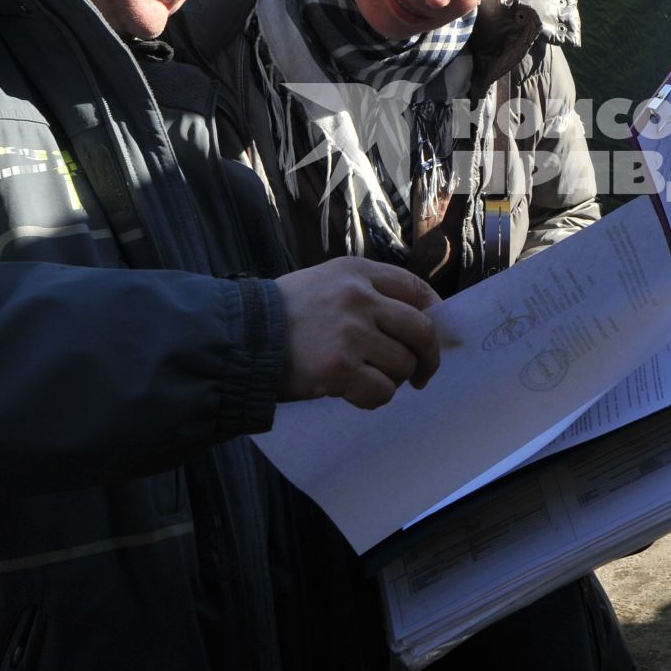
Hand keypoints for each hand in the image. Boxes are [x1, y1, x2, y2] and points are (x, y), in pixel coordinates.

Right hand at [275, 257, 440, 407]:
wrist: (237, 338)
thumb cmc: (279, 316)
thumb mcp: (323, 283)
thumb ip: (364, 294)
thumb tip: (411, 321)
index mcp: (356, 272)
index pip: (415, 289)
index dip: (433, 313)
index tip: (433, 333)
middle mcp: (359, 297)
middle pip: (420, 330)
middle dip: (427, 357)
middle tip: (420, 374)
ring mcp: (351, 333)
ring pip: (402, 364)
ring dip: (392, 379)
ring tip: (367, 379)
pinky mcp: (340, 368)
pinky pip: (381, 390)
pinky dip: (374, 398)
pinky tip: (354, 394)